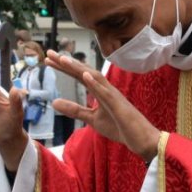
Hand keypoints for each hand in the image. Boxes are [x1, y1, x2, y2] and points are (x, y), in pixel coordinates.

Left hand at [45, 50, 159, 161]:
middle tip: (49, 53)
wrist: (141, 139)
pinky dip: (95, 83)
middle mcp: (106, 89)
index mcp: (100, 91)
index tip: (49, 60)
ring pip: (94, 78)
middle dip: (67, 62)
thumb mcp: (92, 119)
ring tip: (63, 59)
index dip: (64, 67)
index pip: (79, 75)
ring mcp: (113, 96)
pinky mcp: (118, 106)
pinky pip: (106, 93)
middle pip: (84, 71)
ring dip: (79, 68)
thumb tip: (54, 102)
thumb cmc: (119, 127)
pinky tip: (84, 75)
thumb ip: (74, 110)